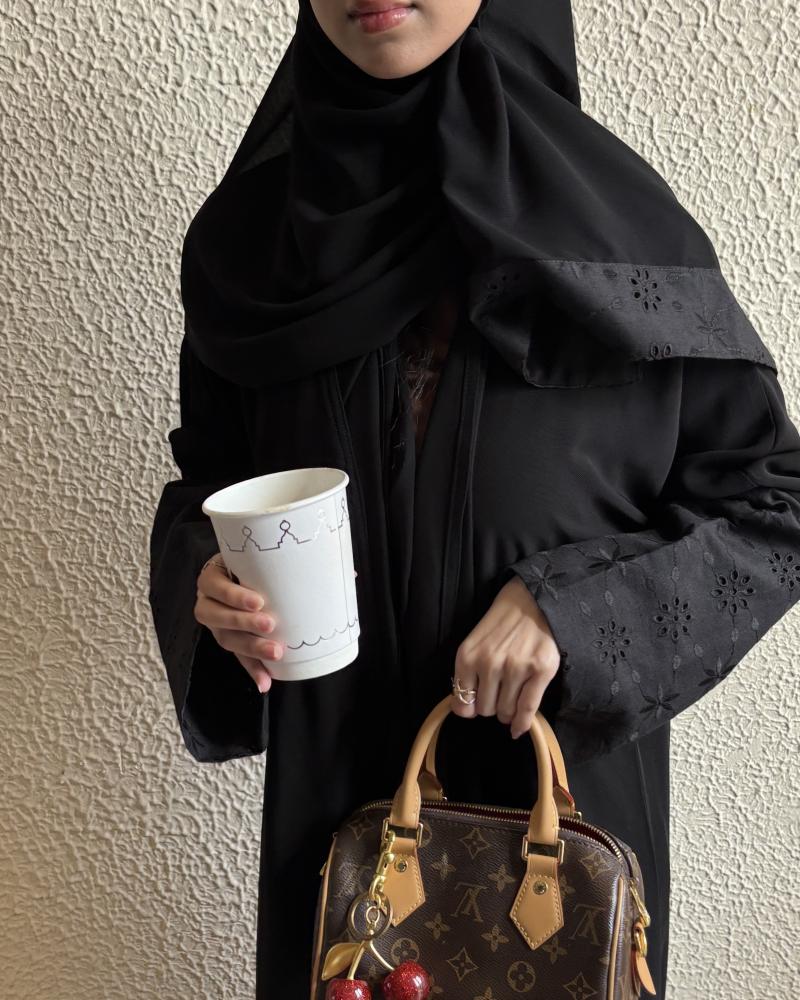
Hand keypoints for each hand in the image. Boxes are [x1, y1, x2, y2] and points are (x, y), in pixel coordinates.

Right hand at [194, 553, 283, 693]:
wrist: (236, 574)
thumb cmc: (253, 564)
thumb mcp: (260, 557)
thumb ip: (293, 561)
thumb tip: (350, 573)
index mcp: (213, 575)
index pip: (215, 584)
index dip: (234, 595)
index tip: (259, 601)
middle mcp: (208, 600)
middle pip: (217, 616)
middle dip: (244, 623)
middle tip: (271, 625)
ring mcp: (215, 623)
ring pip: (225, 639)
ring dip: (250, 649)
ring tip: (274, 654)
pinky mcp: (228, 640)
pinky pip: (238, 657)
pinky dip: (252, 669)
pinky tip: (265, 682)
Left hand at [451, 575, 560, 738]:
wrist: (533, 600)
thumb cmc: (502, 623)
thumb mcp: (475, 642)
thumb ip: (467, 674)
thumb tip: (466, 711)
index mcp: (468, 656)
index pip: (462, 703)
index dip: (470, 708)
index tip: (477, 705)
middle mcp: (489, 664)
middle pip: (486, 710)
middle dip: (491, 706)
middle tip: (499, 694)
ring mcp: (516, 668)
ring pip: (505, 712)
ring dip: (507, 712)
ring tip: (512, 698)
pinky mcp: (540, 671)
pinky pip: (528, 710)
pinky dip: (522, 724)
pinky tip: (519, 729)